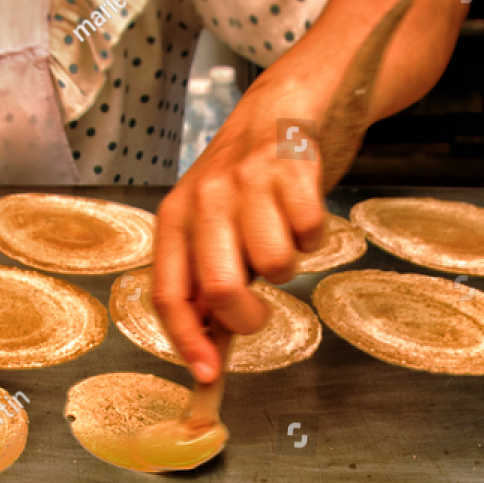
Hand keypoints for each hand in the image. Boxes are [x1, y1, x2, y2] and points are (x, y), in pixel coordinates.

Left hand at [151, 87, 325, 383]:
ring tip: (280, 237)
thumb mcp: (210, 229)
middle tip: (259, 313)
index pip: (170, 293)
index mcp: (174, 219)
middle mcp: (205, 199)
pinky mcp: (291, 168)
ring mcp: (248, 181)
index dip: (187, 340)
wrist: (279, 106)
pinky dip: (314, 234)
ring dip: (288, 265)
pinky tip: (301, 211)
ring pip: (276, 264)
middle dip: (247, 317)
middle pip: (222, 287)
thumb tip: (208, 354)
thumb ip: (208, 286)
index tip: (207, 376)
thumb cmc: (243, 183)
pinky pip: (311, 232)